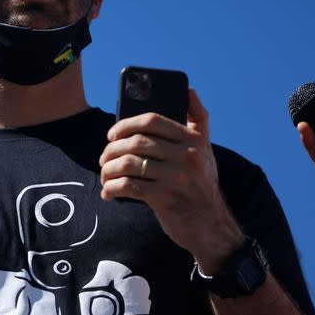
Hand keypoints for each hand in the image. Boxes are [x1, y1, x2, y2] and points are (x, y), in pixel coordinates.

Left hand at [99, 88, 242, 272]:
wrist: (211, 226)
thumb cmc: (202, 184)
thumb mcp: (206, 149)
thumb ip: (197, 119)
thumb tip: (187, 89)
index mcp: (193, 140)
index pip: (153, 120)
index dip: (126, 124)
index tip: (112, 134)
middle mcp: (186, 156)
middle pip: (136, 142)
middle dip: (112, 149)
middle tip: (104, 158)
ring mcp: (175, 177)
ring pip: (129, 164)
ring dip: (109, 169)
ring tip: (105, 174)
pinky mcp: (164, 198)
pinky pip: (128, 187)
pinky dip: (112, 188)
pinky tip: (108, 192)